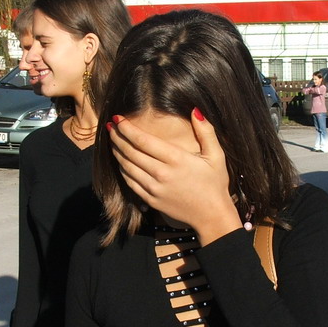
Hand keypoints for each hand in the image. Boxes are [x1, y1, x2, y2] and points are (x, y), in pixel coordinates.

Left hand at [108, 108, 241, 244]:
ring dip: (117, 152)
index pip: (143, 140)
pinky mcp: (151, 199)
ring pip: (127, 167)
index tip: (118, 119)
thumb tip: (195, 111)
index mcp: (176, 159)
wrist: (211, 216)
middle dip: (118, 137)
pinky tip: (121, 161)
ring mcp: (154, 188)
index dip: (127, 129)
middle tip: (111, 127)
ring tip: (113, 141)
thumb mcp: (216, 155)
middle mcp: (161, 173)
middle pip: (131, 152)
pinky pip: (130, 182)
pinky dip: (123, 170)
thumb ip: (206, 131)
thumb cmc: (215, 184)